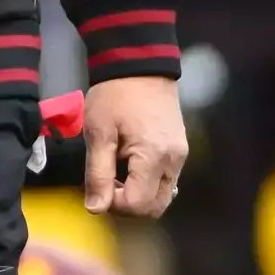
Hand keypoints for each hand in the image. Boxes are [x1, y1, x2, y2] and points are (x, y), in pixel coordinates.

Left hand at [83, 76, 188, 216]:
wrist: (139, 65)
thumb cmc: (115, 95)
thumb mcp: (98, 132)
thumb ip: (97, 173)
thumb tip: (95, 209)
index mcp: (154, 157)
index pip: (139, 205)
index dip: (114, 204)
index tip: (98, 186)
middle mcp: (174, 161)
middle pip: (155, 207)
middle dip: (127, 204)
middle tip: (105, 183)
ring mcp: (180, 156)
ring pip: (161, 196)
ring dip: (137, 194)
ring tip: (115, 171)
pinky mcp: (179, 150)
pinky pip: (165, 180)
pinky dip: (146, 182)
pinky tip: (127, 163)